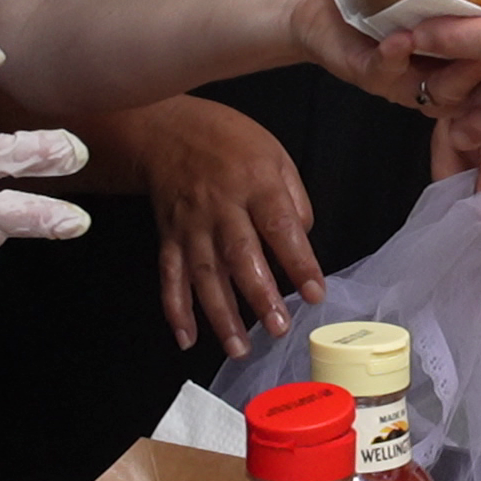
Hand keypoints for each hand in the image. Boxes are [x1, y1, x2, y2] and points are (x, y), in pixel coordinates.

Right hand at [142, 99, 322, 357]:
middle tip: (278, 329)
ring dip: (220, 315)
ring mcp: (190, 225)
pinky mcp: (167, 237)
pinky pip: (169, 276)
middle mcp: (221, 207)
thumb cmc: (230, 142)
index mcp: (255, 184)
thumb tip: (303, 240)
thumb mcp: (274, 154)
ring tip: (239, 349)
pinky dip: (175, 310)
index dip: (299, 262)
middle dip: (259, 296)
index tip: (315, 294)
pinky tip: (187, 339)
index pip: (280, 227)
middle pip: (240, 256)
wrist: (166, 130)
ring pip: (204, 274)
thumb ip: (294, 198)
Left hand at [289, 0, 465, 113]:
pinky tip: (402, 40)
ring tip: (467, 42)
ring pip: (442, 91)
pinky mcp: (370, 76)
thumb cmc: (387, 2)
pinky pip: (386, 72)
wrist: (325, 12)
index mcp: (463, 70)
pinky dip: (394, 57)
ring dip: (457, 69)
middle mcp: (440, 86)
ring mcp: (407, 85)